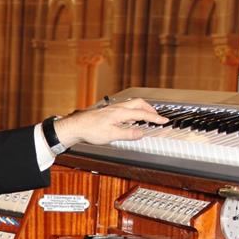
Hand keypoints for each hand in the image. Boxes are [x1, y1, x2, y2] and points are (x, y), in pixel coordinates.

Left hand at [53, 98, 168, 146]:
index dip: (154, 118)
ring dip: (141, 108)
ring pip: (131, 104)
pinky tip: (130, 117)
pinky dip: (133, 110)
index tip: (164, 121)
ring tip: (146, 116)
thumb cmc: (90, 130)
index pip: (142, 114)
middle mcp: (117, 108)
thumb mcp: (111, 135)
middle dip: (150, 109)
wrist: (75, 127)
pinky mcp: (107, 111)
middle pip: (138, 103)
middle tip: (157, 116)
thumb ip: (127, 134)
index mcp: (120, 113)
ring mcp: (112, 108)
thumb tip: (141, 133)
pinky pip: (125, 107)